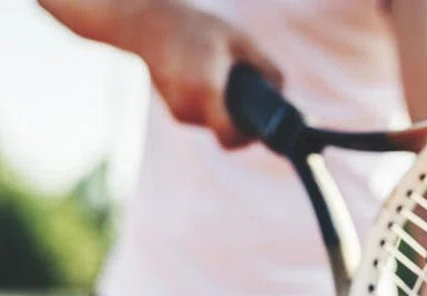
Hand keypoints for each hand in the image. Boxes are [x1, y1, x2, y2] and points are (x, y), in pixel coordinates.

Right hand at [128, 3, 282, 147]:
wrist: (145, 25)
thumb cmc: (194, 28)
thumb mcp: (238, 40)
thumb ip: (265, 67)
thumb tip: (281, 92)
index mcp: (206, 90)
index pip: (230, 137)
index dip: (249, 138)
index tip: (260, 126)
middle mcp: (190, 108)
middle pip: (228, 130)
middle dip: (242, 118)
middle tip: (252, 95)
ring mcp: (180, 113)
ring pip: (217, 124)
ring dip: (228, 110)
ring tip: (228, 81)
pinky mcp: (176, 112)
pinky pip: (206, 117)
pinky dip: (214, 105)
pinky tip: (213, 81)